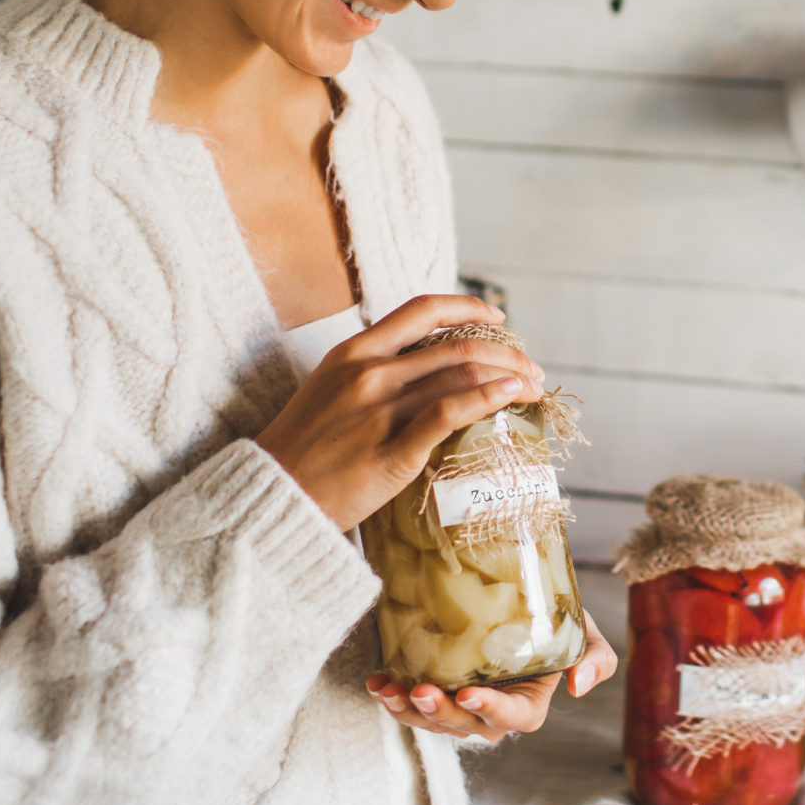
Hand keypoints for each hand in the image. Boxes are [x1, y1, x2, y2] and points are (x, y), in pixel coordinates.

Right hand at [254, 294, 543, 529]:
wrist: (272, 496)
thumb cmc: (302, 450)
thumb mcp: (328, 390)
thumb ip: (372, 373)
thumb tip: (426, 370)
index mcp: (353, 351)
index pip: (422, 310)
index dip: (468, 307)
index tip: (498, 318)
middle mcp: (369, 372)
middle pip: (456, 345)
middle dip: (506, 353)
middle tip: (530, 368)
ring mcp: (380, 409)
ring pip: (461, 374)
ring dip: (509, 376)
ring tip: (532, 387)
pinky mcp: (393, 449)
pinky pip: (451, 413)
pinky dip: (489, 399)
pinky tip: (511, 398)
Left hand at [367, 610, 619, 740]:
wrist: (517, 598)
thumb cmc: (552, 618)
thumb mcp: (584, 632)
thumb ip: (595, 657)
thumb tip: (580, 686)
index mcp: (527, 704)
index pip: (513, 718)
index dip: (491, 710)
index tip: (470, 693)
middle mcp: (491, 712)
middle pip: (466, 724)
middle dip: (441, 714)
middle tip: (421, 692)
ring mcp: (459, 704)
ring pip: (433, 720)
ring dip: (408, 711)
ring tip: (389, 690)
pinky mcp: (434, 689)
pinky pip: (412, 704)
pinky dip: (392, 696)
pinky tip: (377, 682)